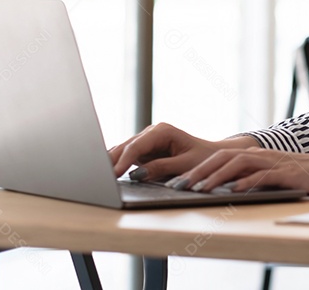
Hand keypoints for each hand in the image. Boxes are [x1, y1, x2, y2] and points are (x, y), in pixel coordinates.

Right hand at [108, 122, 258, 179]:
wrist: (212, 157)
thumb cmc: (204, 159)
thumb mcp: (185, 165)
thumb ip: (161, 168)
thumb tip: (137, 174)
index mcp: (162, 131)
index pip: (137, 146)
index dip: (123, 160)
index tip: (113, 174)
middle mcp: (151, 132)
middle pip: (125, 147)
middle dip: (111, 161)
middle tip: (97, 177)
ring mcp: (145, 141)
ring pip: (121, 151)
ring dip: (110, 163)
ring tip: (96, 177)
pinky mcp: (143, 151)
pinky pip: (125, 157)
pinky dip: (116, 165)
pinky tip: (104, 174)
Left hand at [177, 147, 308, 194]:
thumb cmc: (303, 175)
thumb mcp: (273, 174)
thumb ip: (253, 177)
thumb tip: (226, 187)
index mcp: (256, 155)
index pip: (221, 157)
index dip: (199, 168)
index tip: (179, 180)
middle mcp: (262, 155)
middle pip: (224, 157)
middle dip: (200, 170)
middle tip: (181, 184)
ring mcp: (275, 163)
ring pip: (239, 164)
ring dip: (217, 176)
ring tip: (201, 188)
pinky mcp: (288, 173)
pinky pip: (263, 176)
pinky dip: (247, 182)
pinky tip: (234, 190)